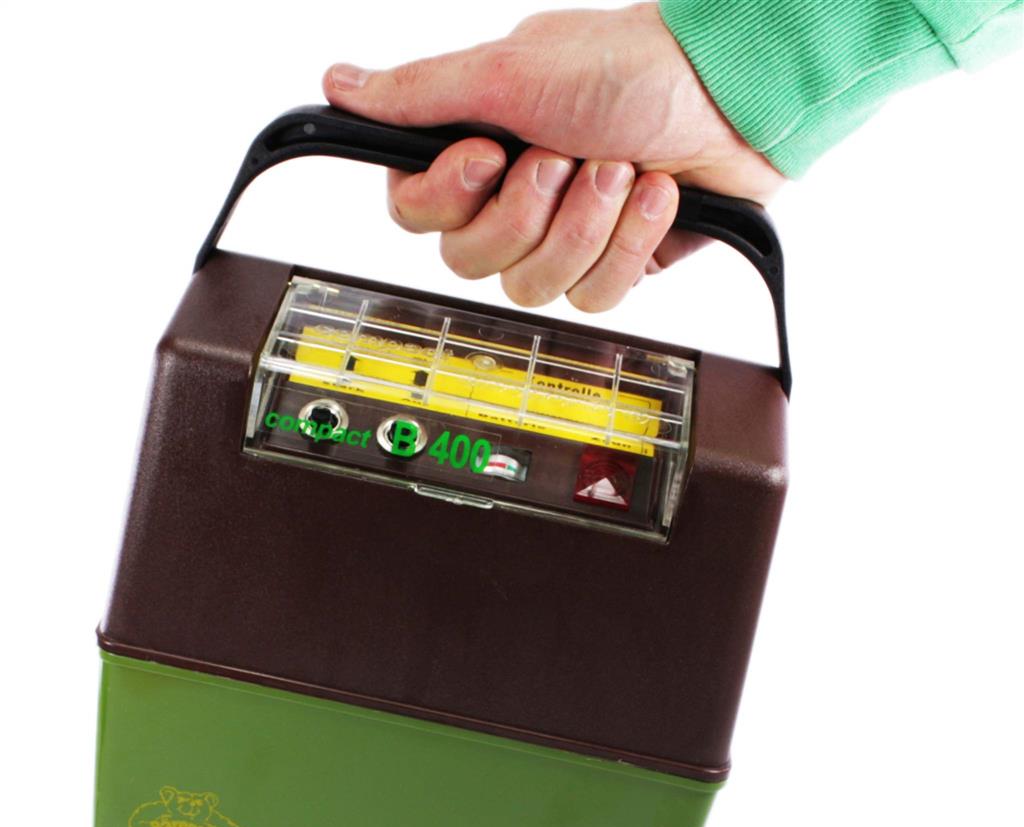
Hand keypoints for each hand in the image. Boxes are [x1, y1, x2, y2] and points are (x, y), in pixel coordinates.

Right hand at [323, 3, 782, 311]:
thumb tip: (342, 86)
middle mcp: (513, 201)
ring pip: (535, 287)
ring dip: (584, 226)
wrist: (728, 95)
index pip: (417, 216)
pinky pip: (594, 297)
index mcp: (476, 154)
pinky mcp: (612, 266)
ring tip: (620, 171)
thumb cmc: (628, 67)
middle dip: (529, 212)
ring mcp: (563, 239)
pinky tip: (652, 197)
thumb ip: (421, 93)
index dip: (451, 198)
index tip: (489, 155)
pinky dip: (629, 245)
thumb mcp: (511, 71)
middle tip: (566, 157)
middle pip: (474, 261)